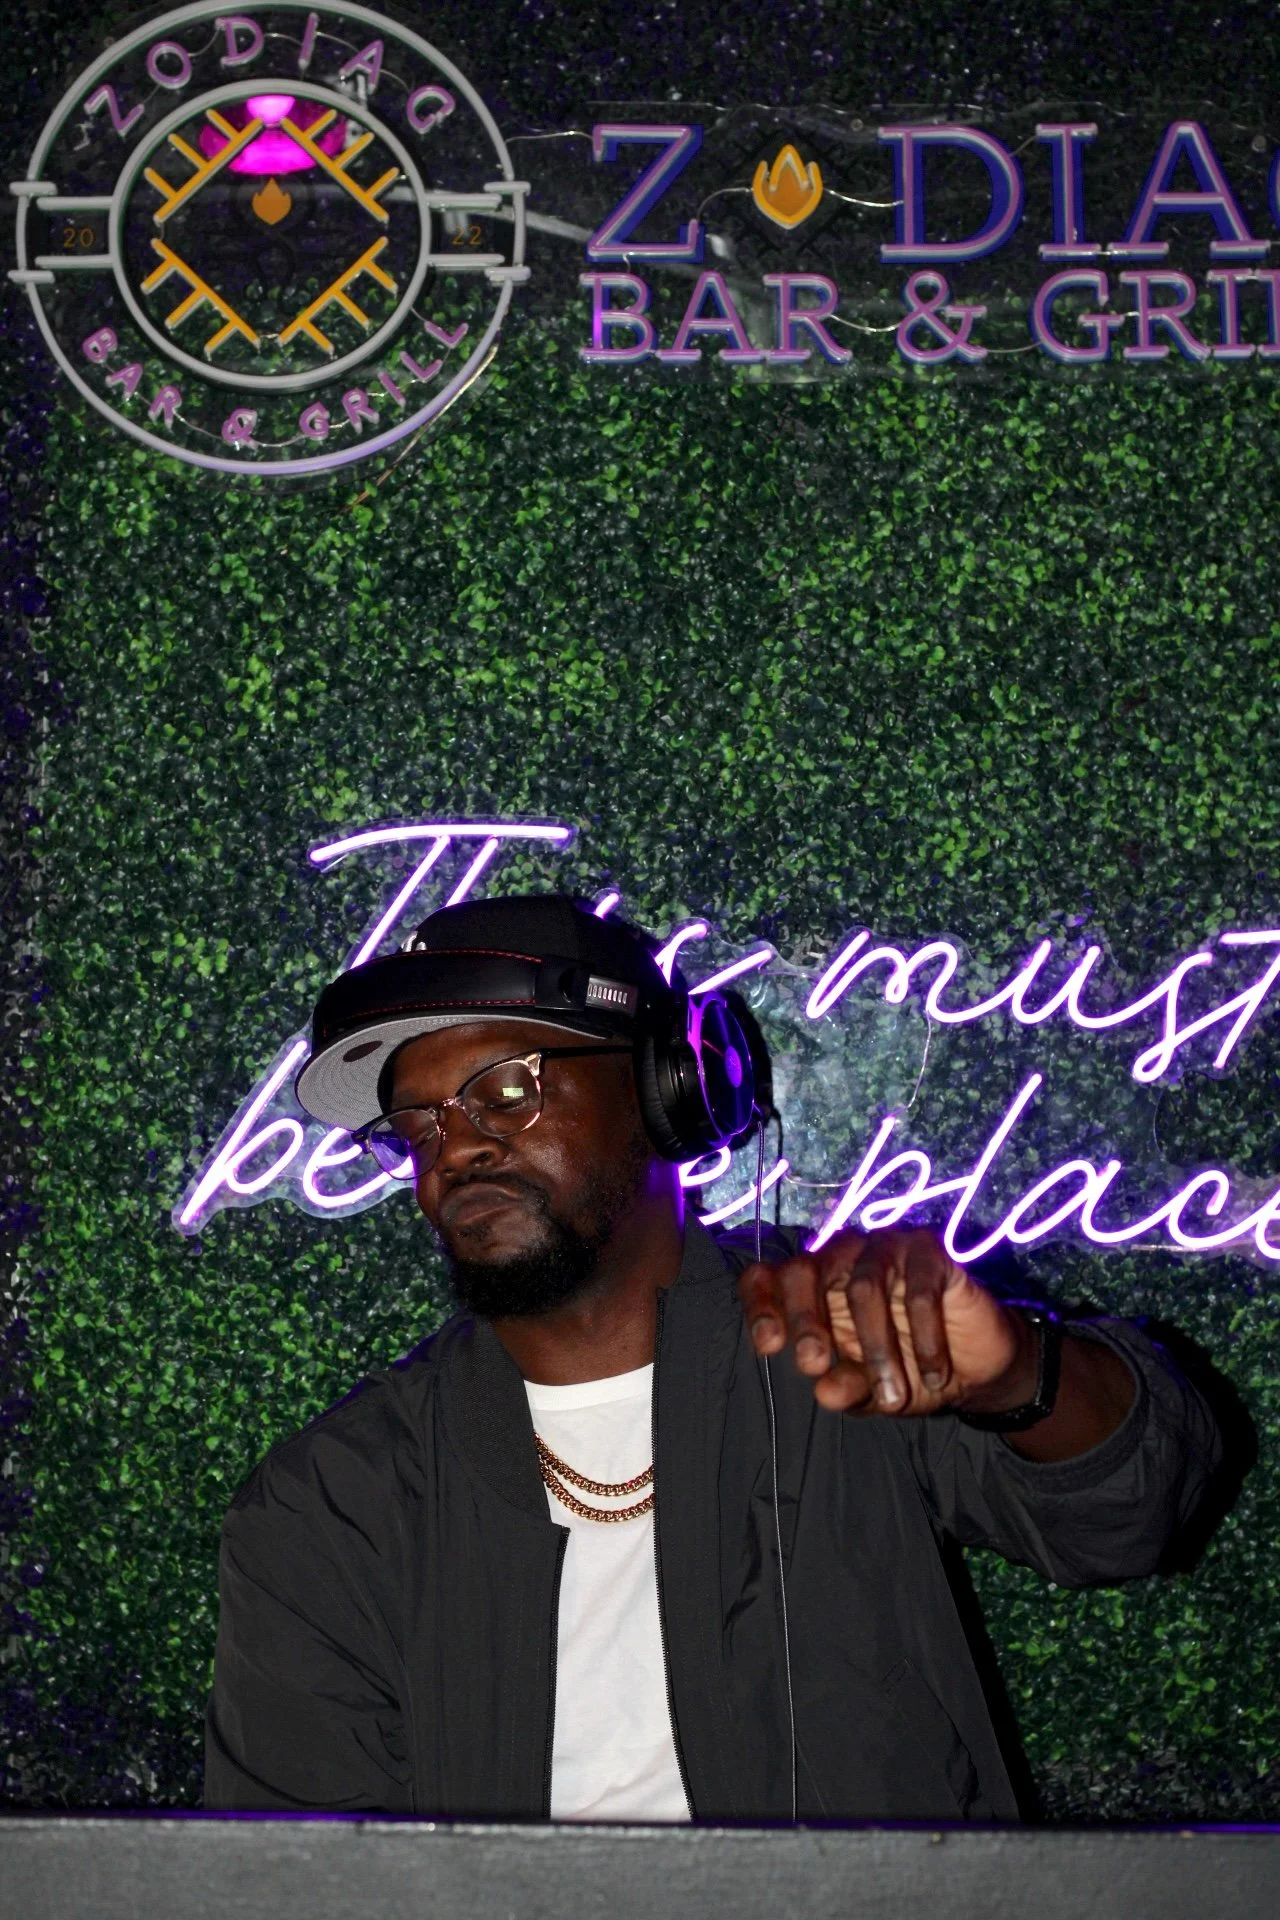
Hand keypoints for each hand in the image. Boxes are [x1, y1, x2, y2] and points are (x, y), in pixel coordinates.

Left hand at [738, 1228, 1040, 1417]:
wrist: (974, 1367)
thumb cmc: (907, 1371)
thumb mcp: (872, 1392)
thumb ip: (847, 1388)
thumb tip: (825, 1392)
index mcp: (811, 1288)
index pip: (767, 1278)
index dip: (760, 1304)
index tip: (769, 1345)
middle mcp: (841, 1259)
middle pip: (804, 1272)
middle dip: (805, 1321)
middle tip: (814, 1364)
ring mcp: (885, 1249)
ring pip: (864, 1285)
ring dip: (877, 1347)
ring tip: (893, 1397)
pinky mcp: (930, 1252)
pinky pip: (919, 1289)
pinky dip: (926, 1338)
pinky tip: (935, 1377)